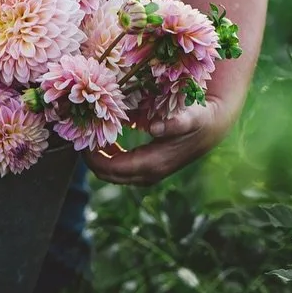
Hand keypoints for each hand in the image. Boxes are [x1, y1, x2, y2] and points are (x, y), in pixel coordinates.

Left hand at [83, 95, 236, 186]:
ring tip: (90, 137)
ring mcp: (148, 174)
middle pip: (108, 175)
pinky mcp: (149, 169)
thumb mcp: (190, 117)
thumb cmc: (198, 120)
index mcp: (152, 163)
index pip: (111, 168)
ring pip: (113, 175)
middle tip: (80, 137)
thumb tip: (154, 127)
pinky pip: (121, 170)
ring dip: (99, 160)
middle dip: (91, 160)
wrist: (211, 129)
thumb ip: (175, 122)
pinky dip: (109, 158)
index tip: (82, 138)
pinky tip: (108, 141)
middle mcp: (148, 174)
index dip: (92, 157)